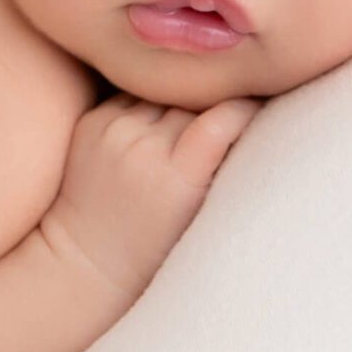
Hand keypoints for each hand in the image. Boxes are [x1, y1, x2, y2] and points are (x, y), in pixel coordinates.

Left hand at [42, 93, 263, 300]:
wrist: (88, 261)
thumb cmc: (159, 251)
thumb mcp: (206, 217)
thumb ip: (228, 166)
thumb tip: (256, 110)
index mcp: (174, 178)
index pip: (222, 117)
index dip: (247, 106)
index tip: (263, 105)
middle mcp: (140, 148)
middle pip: (195, 100)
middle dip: (214, 104)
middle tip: (228, 119)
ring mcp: (111, 131)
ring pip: (165, 90)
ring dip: (181, 100)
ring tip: (187, 128)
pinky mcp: (92, 122)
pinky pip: (135, 93)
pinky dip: (152, 103)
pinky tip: (156, 128)